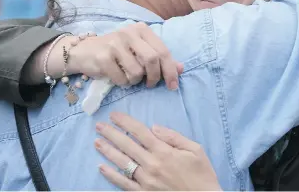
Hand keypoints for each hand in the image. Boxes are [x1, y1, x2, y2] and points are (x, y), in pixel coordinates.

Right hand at [67, 22, 182, 89]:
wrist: (85, 51)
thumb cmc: (117, 52)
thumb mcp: (140, 51)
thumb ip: (160, 58)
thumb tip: (181, 68)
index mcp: (142, 29)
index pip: (163, 51)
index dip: (170, 70)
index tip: (173, 86)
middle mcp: (129, 32)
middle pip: (152, 60)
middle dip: (155, 77)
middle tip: (150, 85)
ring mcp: (115, 43)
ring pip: (137, 72)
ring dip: (135, 81)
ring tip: (129, 77)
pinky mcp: (103, 56)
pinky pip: (122, 78)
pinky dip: (123, 83)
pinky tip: (117, 76)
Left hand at [95, 112, 221, 190]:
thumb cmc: (202, 175)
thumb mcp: (195, 150)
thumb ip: (173, 137)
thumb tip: (153, 127)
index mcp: (164, 152)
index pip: (140, 132)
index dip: (125, 122)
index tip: (114, 115)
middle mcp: (151, 165)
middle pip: (126, 145)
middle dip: (111, 133)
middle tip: (99, 125)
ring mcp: (145, 181)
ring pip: (122, 163)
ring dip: (107, 151)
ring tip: (97, 141)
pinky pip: (123, 183)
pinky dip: (111, 175)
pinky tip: (101, 167)